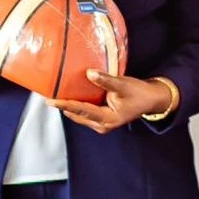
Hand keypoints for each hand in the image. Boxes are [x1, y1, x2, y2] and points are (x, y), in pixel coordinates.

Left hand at [51, 69, 177, 133]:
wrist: (151, 100)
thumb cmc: (139, 93)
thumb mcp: (123, 85)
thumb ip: (106, 80)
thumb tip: (88, 73)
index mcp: (107, 119)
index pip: (82, 110)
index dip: (65, 104)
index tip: (50, 101)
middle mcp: (102, 124)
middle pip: (77, 114)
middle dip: (63, 106)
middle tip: (46, 96)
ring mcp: (101, 122)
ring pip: (80, 114)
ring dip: (68, 105)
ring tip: (54, 95)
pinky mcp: (102, 117)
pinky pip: (85, 111)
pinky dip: (77, 104)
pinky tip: (69, 95)